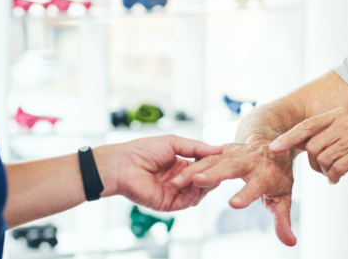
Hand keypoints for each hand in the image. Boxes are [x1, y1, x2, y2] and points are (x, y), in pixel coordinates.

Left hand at [96, 135, 222, 211]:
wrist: (123, 165)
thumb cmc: (142, 151)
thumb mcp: (173, 143)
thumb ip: (196, 147)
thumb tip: (218, 148)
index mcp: (180, 165)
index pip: (203, 167)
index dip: (213, 164)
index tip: (223, 158)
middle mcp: (179, 180)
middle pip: (204, 182)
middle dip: (211, 175)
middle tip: (218, 168)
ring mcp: (174, 193)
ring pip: (198, 193)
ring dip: (202, 184)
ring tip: (203, 175)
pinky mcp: (168, 204)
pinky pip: (187, 202)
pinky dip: (193, 194)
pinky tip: (193, 183)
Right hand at [171, 139, 297, 245]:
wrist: (272, 144)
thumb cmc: (277, 175)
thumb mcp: (283, 198)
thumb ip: (283, 221)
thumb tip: (290, 242)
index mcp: (267, 174)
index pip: (256, 186)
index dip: (246, 195)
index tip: (234, 204)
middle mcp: (251, 161)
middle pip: (232, 167)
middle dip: (214, 173)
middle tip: (199, 181)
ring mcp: (236, 153)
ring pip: (214, 160)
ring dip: (196, 169)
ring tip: (179, 180)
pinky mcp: (224, 150)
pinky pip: (206, 157)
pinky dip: (192, 165)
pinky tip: (178, 175)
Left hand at [269, 108, 347, 187]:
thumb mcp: (342, 137)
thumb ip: (320, 136)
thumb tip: (291, 141)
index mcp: (338, 114)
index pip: (306, 126)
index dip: (288, 138)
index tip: (273, 148)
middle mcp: (346, 121)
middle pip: (312, 146)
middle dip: (313, 163)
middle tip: (324, 169)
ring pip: (322, 159)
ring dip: (325, 171)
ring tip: (334, 172)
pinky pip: (335, 168)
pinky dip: (333, 177)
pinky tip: (338, 178)